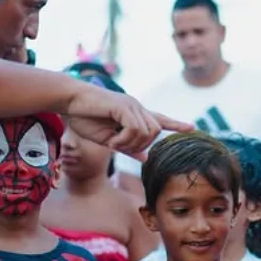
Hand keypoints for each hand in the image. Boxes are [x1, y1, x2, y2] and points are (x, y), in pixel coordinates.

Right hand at [65, 86, 192, 159]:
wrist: (69, 102)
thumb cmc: (84, 118)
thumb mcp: (108, 139)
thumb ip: (128, 148)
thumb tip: (146, 157)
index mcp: (134, 114)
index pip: (159, 119)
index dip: (175, 124)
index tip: (191, 127)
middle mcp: (137, 108)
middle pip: (155, 133)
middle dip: (140, 146)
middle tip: (119, 147)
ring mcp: (132, 105)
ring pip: (147, 132)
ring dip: (131, 144)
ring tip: (114, 143)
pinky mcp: (124, 106)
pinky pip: (134, 129)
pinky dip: (124, 140)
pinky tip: (112, 141)